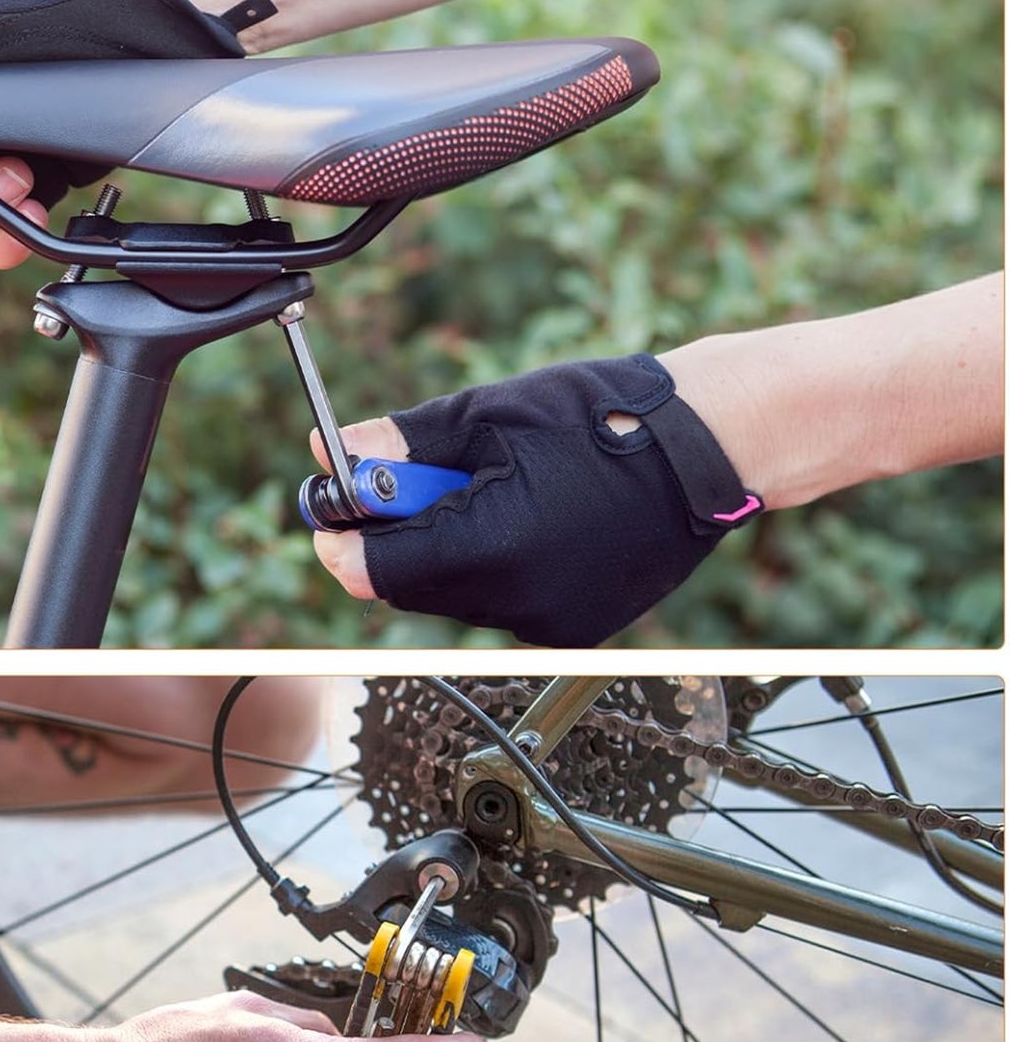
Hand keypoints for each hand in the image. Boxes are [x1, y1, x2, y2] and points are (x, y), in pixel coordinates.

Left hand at [306, 354, 761, 645]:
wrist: (712, 446)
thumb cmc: (607, 416)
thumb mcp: (489, 413)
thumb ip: (402, 443)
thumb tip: (332, 453)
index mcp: (491, 550)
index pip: (374, 572)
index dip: (338, 540)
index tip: (330, 508)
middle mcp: (518, 605)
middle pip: (410, 587)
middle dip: (393, 536)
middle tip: (405, 478)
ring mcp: (551, 624)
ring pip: (454, 595)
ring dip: (443, 546)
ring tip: (489, 484)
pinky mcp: (576, 628)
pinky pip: (501, 602)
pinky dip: (489, 562)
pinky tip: (526, 514)